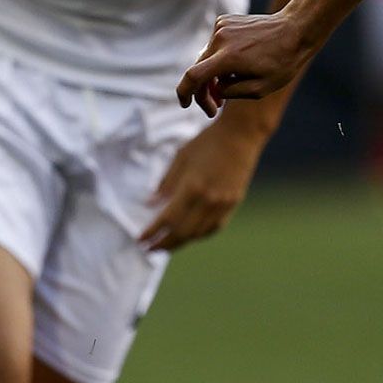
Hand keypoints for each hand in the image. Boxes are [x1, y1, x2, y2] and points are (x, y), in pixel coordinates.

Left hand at [138, 122, 264, 251]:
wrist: (242, 135)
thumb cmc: (209, 142)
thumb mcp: (181, 157)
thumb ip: (166, 182)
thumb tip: (150, 204)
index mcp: (192, 187)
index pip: (168, 218)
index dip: (152, 232)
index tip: (140, 240)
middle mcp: (209, 200)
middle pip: (182, 232)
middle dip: (164, 244)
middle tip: (150, 248)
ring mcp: (223, 203)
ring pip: (199, 233)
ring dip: (181, 243)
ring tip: (167, 245)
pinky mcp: (234, 202)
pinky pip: (215, 227)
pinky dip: (200, 235)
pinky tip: (190, 235)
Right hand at [177, 11, 317, 117]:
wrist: (297, 28)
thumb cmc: (284, 61)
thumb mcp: (261, 89)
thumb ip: (232, 92)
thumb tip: (215, 88)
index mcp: (229, 57)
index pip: (193, 76)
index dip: (185, 93)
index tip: (186, 105)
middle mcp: (221, 38)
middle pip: (199, 69)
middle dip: (204, 91)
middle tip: (215, 108)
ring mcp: (222, 27)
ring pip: (207, 58)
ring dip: (213, 74)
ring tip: (229, 87)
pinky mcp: (225, 21)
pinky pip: (215, 45)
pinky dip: (220, 58)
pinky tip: (237, 65)